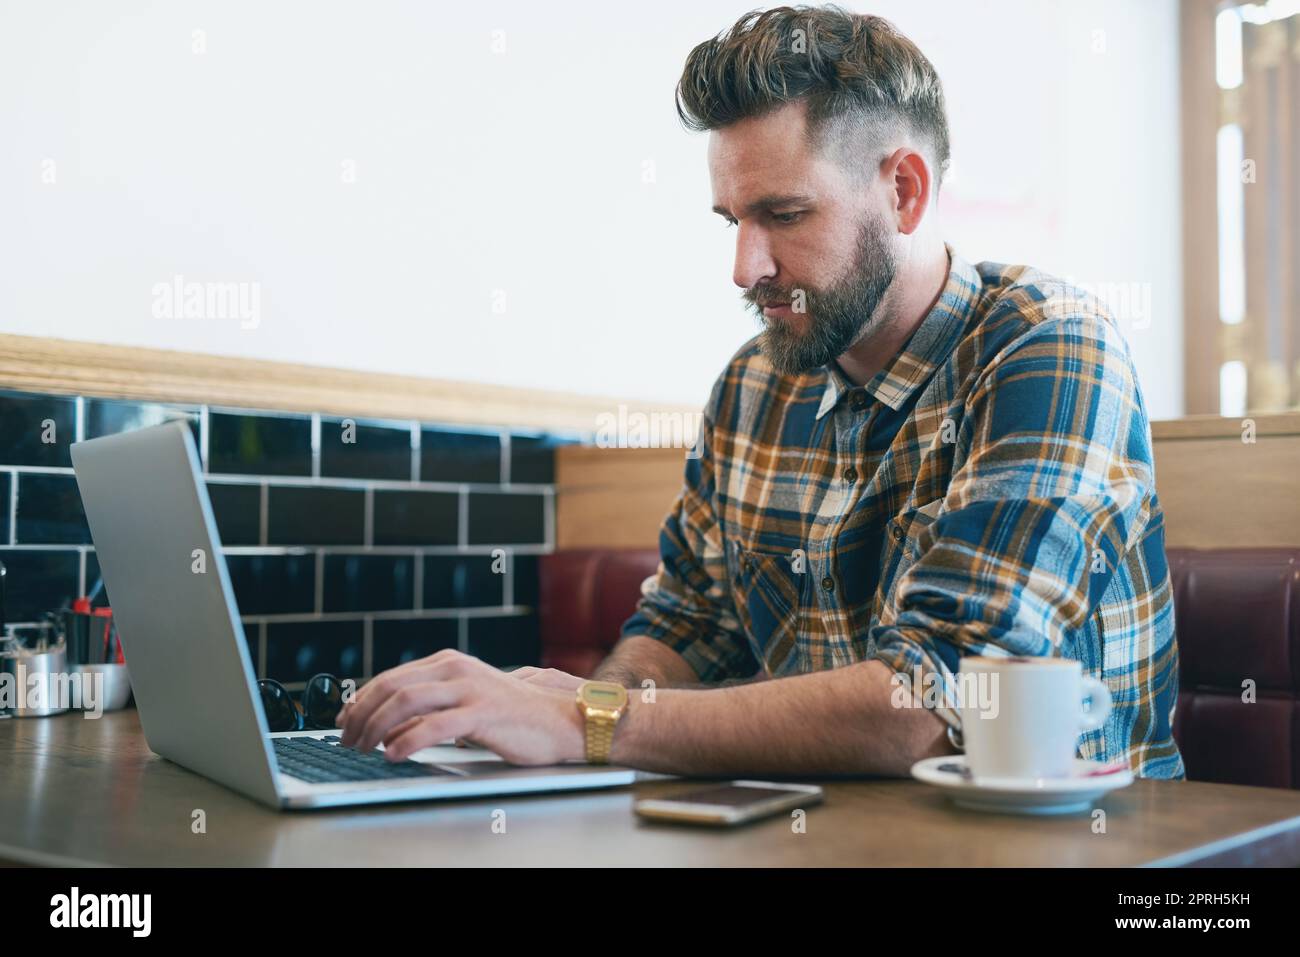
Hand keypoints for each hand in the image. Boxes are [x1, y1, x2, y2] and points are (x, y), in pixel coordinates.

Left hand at [334, 649, 584, 764]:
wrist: (561, 719)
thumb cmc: (513, 716)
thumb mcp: (467, 701)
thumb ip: (432, 706)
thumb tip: (388, 725)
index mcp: (449, 663)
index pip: (391, 678)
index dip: (361, 700)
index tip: (344, 722)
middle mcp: (456, 669)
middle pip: (392, 687)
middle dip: (361, 715)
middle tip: (347, 741)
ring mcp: (469, 689)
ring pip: (406, 702)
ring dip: (375, 728)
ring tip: (364, 750)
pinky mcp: (482, 713)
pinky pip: (433, 726)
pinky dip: (406, 741)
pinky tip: (394, 755)